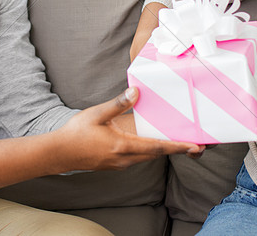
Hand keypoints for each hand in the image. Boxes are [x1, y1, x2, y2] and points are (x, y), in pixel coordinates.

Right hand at [55, 87, 203, 169]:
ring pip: (149, 157)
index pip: (156, 147)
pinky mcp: (116, 164)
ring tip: (181, 143)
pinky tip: (154, 142)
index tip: (195, 146)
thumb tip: (136, 92)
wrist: (59, 154)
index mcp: (122, 146)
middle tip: (198, 145)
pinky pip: (139, 157)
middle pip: (157, 154)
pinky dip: (151, 151)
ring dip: (165, 150)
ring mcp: (120, 164)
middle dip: (177, 149)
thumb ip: (117, 104)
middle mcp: (125, 158)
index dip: (177, 146)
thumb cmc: (76, 133)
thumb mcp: (96, 114)